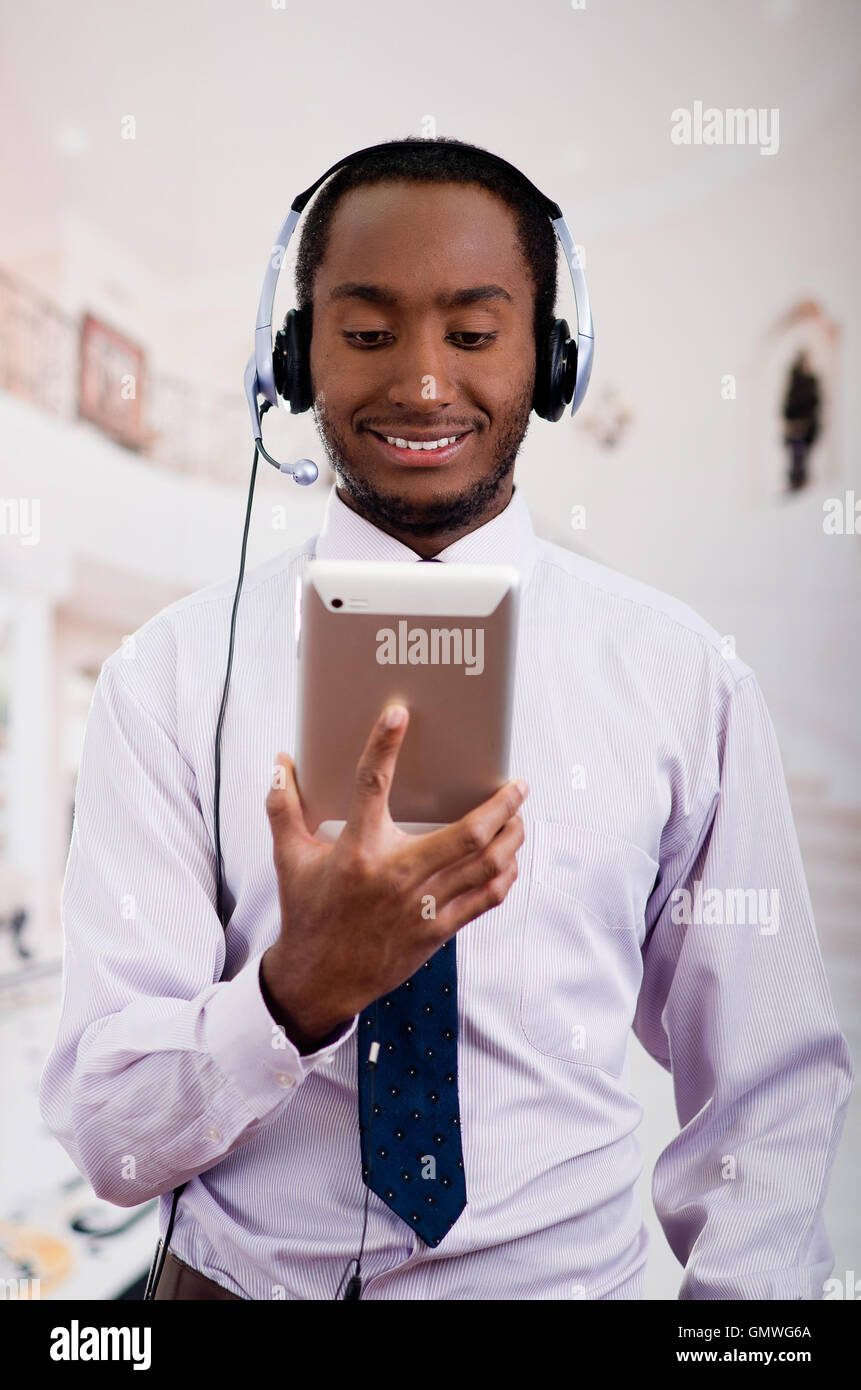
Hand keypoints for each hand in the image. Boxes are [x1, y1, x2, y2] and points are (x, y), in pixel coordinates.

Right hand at [261, 702, 527, 1050]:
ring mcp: (422, 906)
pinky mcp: (437, 931)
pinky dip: (504, 874)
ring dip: (511, 837)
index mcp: (357, 851)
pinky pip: (485, 898)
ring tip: (519, 817)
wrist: (318, 980)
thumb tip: (281, 763)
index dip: (383, 746)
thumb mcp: (289, 859)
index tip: (398, 714)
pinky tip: (508, 858)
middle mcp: (396, 876)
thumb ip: (283, 807)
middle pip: (466, 833)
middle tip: (518, 785)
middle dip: (501, 805)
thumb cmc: (306, 913)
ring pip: (485, 865)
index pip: (370, 786)